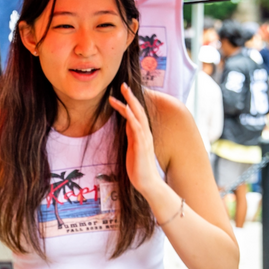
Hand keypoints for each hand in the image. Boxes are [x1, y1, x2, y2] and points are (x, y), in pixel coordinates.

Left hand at [108, 84, 167, 199]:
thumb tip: (127, 123)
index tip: (120, 93)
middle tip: (122, 85)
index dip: (128, 103)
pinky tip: (127, 108)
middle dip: (131, 97)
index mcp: (142, 134)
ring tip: (123, 91)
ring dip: (130, 102)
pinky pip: (137, 128)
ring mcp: (144, 138)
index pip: (135, 114)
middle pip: (138, 110)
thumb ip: (131, 135)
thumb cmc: (139, 168)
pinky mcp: (141, 145)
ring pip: (138, 115)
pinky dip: (132, 117)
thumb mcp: (132, 147)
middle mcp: (145, 133)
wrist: (148, 183)